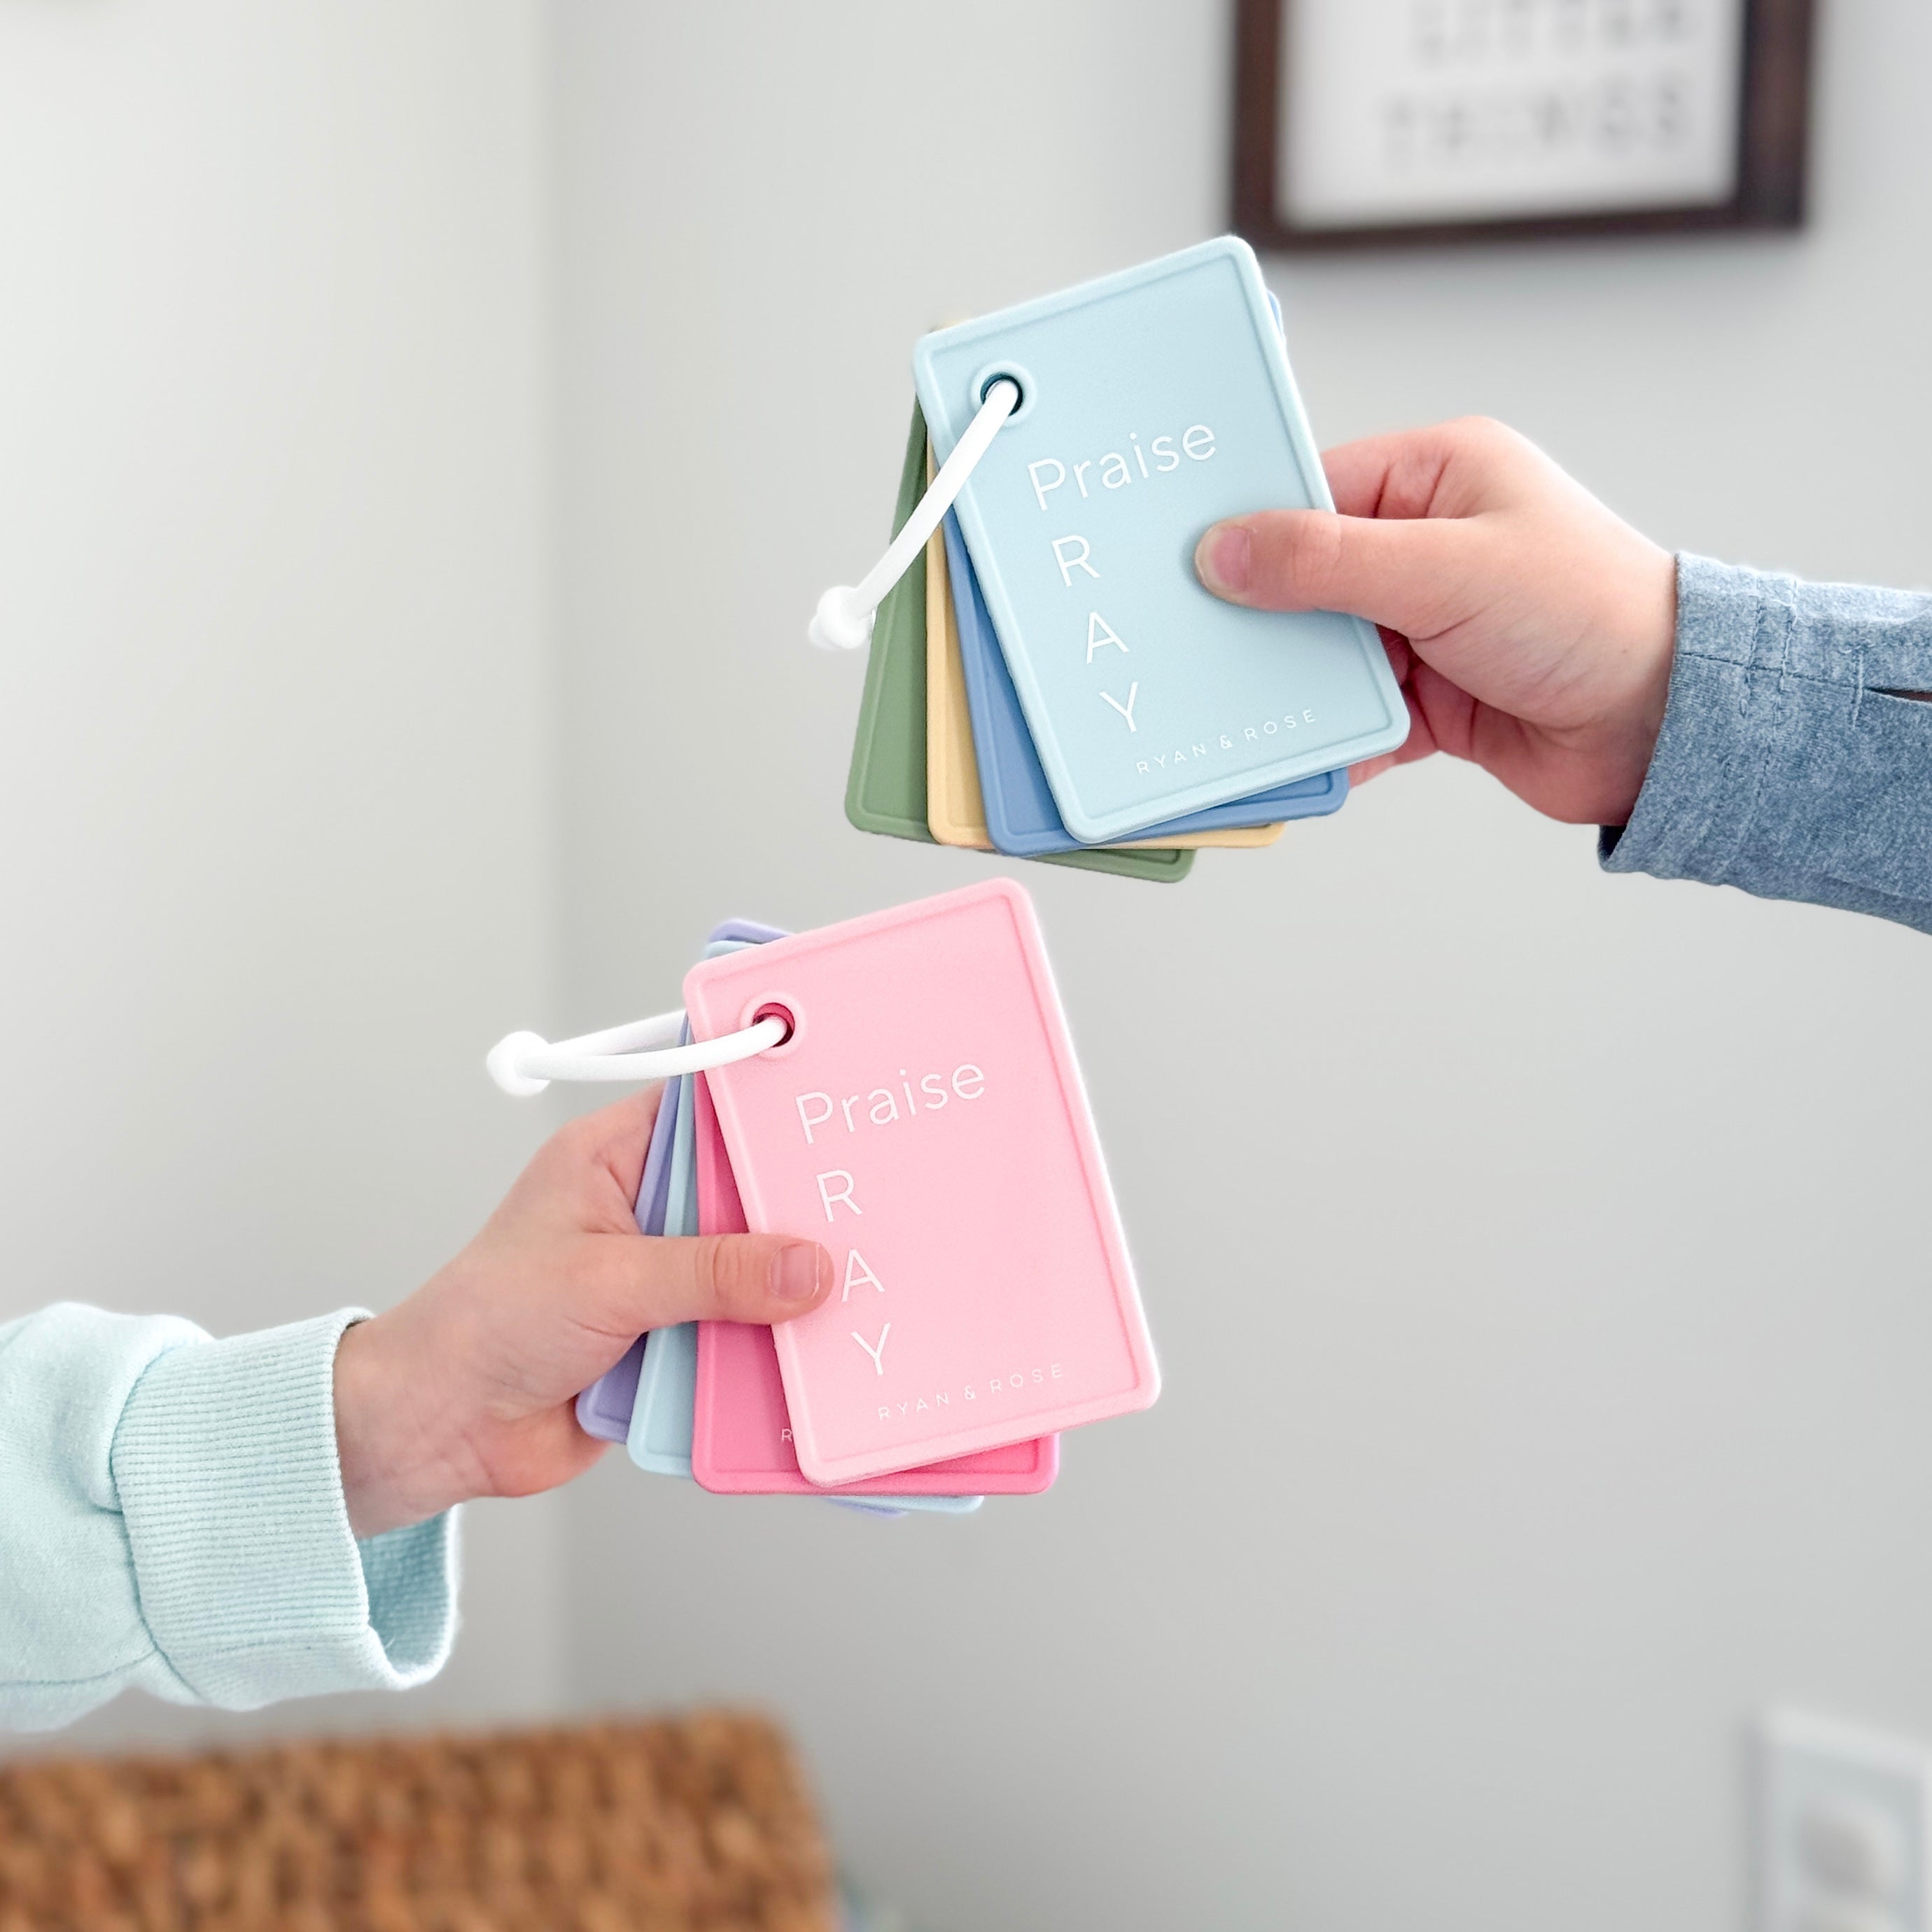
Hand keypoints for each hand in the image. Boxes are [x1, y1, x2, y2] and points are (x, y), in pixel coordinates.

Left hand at [332, 1090, 831, 1536]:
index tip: (833, 1121)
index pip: (708, 1109)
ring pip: (751, 1273)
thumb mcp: (607, 1282)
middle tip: (861, 1220)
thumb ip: (711, 1273)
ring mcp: (662, 1278)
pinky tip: (807, 1357)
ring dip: (781, 1297)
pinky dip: (764, 1351)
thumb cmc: (483, 1326)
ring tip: (849, 1297)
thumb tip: (804, 1267)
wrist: (442, 1430)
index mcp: (616, 1158)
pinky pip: (741, 1336)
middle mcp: (644, 1210)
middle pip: (746, 1197)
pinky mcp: (675, 1339)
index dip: (767, 1111)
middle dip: (793, 1218)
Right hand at [1194, 417, 1676, 825]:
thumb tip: (1224, 549)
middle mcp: (1427, 544)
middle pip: (1304, 577)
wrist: (1665, 727)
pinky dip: (1330, 738)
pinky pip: (1353, 713)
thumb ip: (1327, 562)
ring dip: (1293, 688)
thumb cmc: (1589, 616)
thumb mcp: (1446, 570)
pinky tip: (1300, 756)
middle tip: (1194, 646)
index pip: (1313, 490)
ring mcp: (1425, 622)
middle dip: (1260, 620)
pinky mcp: (1430, 696)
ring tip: (1238, 710)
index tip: (1182, 562)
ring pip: (1322, 653)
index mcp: (1438, 477)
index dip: (1248, 528)